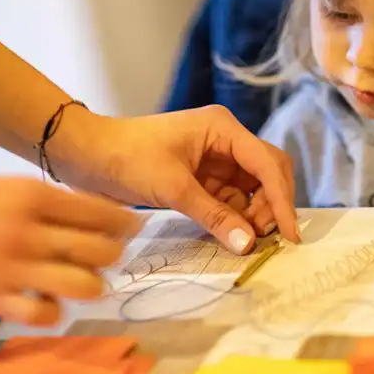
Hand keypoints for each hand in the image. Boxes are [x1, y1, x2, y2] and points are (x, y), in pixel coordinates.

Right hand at [0, 170, 141, 325]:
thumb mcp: (8, 184)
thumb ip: (48, 200)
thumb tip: (92, 211)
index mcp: (32, 196)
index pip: (99, 212)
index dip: (125, 221)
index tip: (134, 225)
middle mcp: (27, 232)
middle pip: (100, 250)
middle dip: (115, 252)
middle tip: (112, 253)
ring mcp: (10, 269)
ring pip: (81, 285)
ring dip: (93, 284)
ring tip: (89, 280)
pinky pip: (42, 315)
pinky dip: (54, 311)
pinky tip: (51, 302)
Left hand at [53, 105, 299, 253]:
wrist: (83, 155)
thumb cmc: (125, 158)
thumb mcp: (172, 188)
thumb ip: (214, 215)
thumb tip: (248, 244)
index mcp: (223, 128)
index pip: (267, 163)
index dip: (282, 199)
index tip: (290, 234)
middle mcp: (226, 140)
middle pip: (268, 172)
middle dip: (272, 205)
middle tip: (267, 237)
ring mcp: (215, 158)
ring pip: (252, 188)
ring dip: (254, 214)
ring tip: (245, 239)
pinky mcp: (202, 176)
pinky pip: (231, 198)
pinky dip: (235, 216)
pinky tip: (230, 233)